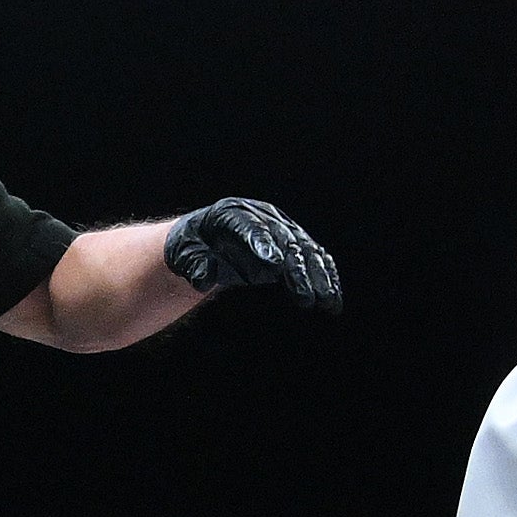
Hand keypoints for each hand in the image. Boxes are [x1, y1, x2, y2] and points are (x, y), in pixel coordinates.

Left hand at [162, 199, 341, 317]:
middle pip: (285, 241)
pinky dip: (326, 278)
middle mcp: (261, 217)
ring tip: (328, 302)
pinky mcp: (292, 245)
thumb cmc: (190, 247)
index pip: (249, 227)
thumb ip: (193, 264)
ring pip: (306, 251)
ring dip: (319, 277)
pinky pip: (313, 259)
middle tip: (306, 298)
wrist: (203, 241)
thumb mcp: (182, 254)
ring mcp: (280, 229)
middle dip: (297, 270)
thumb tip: (204, 280)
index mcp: (230, 214)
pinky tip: (334, 300)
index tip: (275, 264)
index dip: (263, 243)